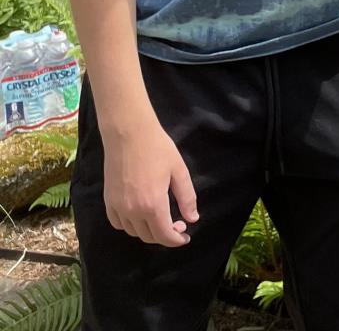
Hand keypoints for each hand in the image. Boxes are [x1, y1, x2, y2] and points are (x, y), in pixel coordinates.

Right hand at [103, 116, 197, 246]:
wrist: (129, 135)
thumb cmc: (158, 149)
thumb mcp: (179, 172)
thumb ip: (187, 198)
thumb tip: (192, 219)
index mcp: (153, 205)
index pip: (164, 235)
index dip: (176, 240)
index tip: (185, 237)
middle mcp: (132, 211)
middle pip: (148, 237)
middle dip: (165, 236)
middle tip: (178, 224)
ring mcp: (117, 207)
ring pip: (133, 232)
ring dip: (148, 231)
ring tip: (161, 218)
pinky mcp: (108, 201)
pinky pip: (118, 223)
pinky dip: (130, 225)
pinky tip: (140, 215)